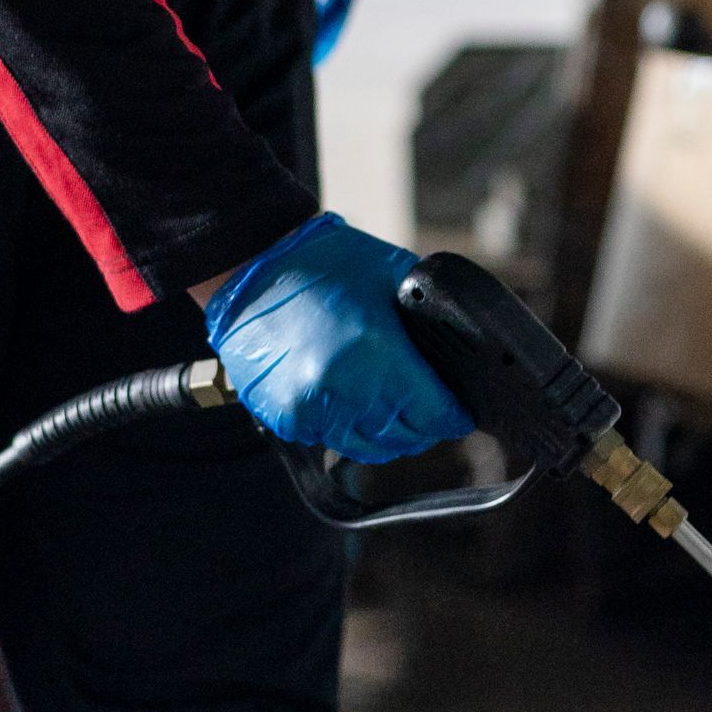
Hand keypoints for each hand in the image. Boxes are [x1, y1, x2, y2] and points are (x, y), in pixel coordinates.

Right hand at [199, 212, 470, 466]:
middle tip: (427, 412)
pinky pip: (329, 439)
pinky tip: (348, 401)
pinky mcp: (285, 417)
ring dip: (384, 434)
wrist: (251, 265)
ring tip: (391, 411)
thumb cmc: (322, 263)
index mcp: (376, 350)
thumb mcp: (391, 273)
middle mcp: (344, 387)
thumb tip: (457, 347)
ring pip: (367, 448)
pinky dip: (344, 427)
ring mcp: (310, 407)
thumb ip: (426, 313)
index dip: (452, 415)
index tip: (459, 414)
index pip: (433, 412)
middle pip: (403, 436)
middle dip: (422, 426)